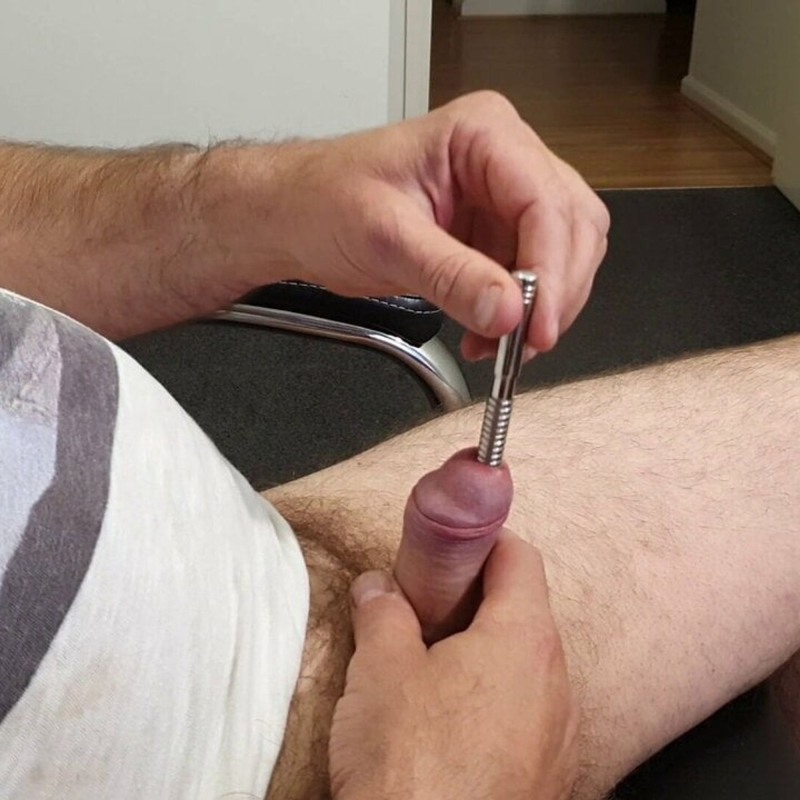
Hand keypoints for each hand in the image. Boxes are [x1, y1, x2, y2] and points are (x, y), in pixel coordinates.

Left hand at [219, 91, 608, 355]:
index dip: (550, 267)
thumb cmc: (324, 201)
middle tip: (525, 342)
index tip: (535, 322)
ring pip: (560, 255)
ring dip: (539, 308)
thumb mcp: (386, 238)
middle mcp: (503, 159)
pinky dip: (516, 314)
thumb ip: (451, 276)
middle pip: (569, 226)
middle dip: (553, 291)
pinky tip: (486, 336)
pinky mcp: (492, 235)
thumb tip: (508, 311)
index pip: (544, 200)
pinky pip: (527, 278)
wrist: (296, 218)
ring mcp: (501, 198)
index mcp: (481, 134)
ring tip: (499, 345)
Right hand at [328, 531, 578, 799]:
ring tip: (429, 667)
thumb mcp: (381, 669)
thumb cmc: (411, 766)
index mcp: (524, 639)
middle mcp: (555, 682)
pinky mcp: (547, 774)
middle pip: (525, 610)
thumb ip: (383, 612)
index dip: (483, 540)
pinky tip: (447, 722)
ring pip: (525, 665)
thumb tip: (379, 588)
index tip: (451, 544)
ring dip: (484, 652)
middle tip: (425, 607)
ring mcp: (557, 733)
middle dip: (475, 599)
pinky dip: (493, 699)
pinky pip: (527, 713)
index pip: (520, 557)